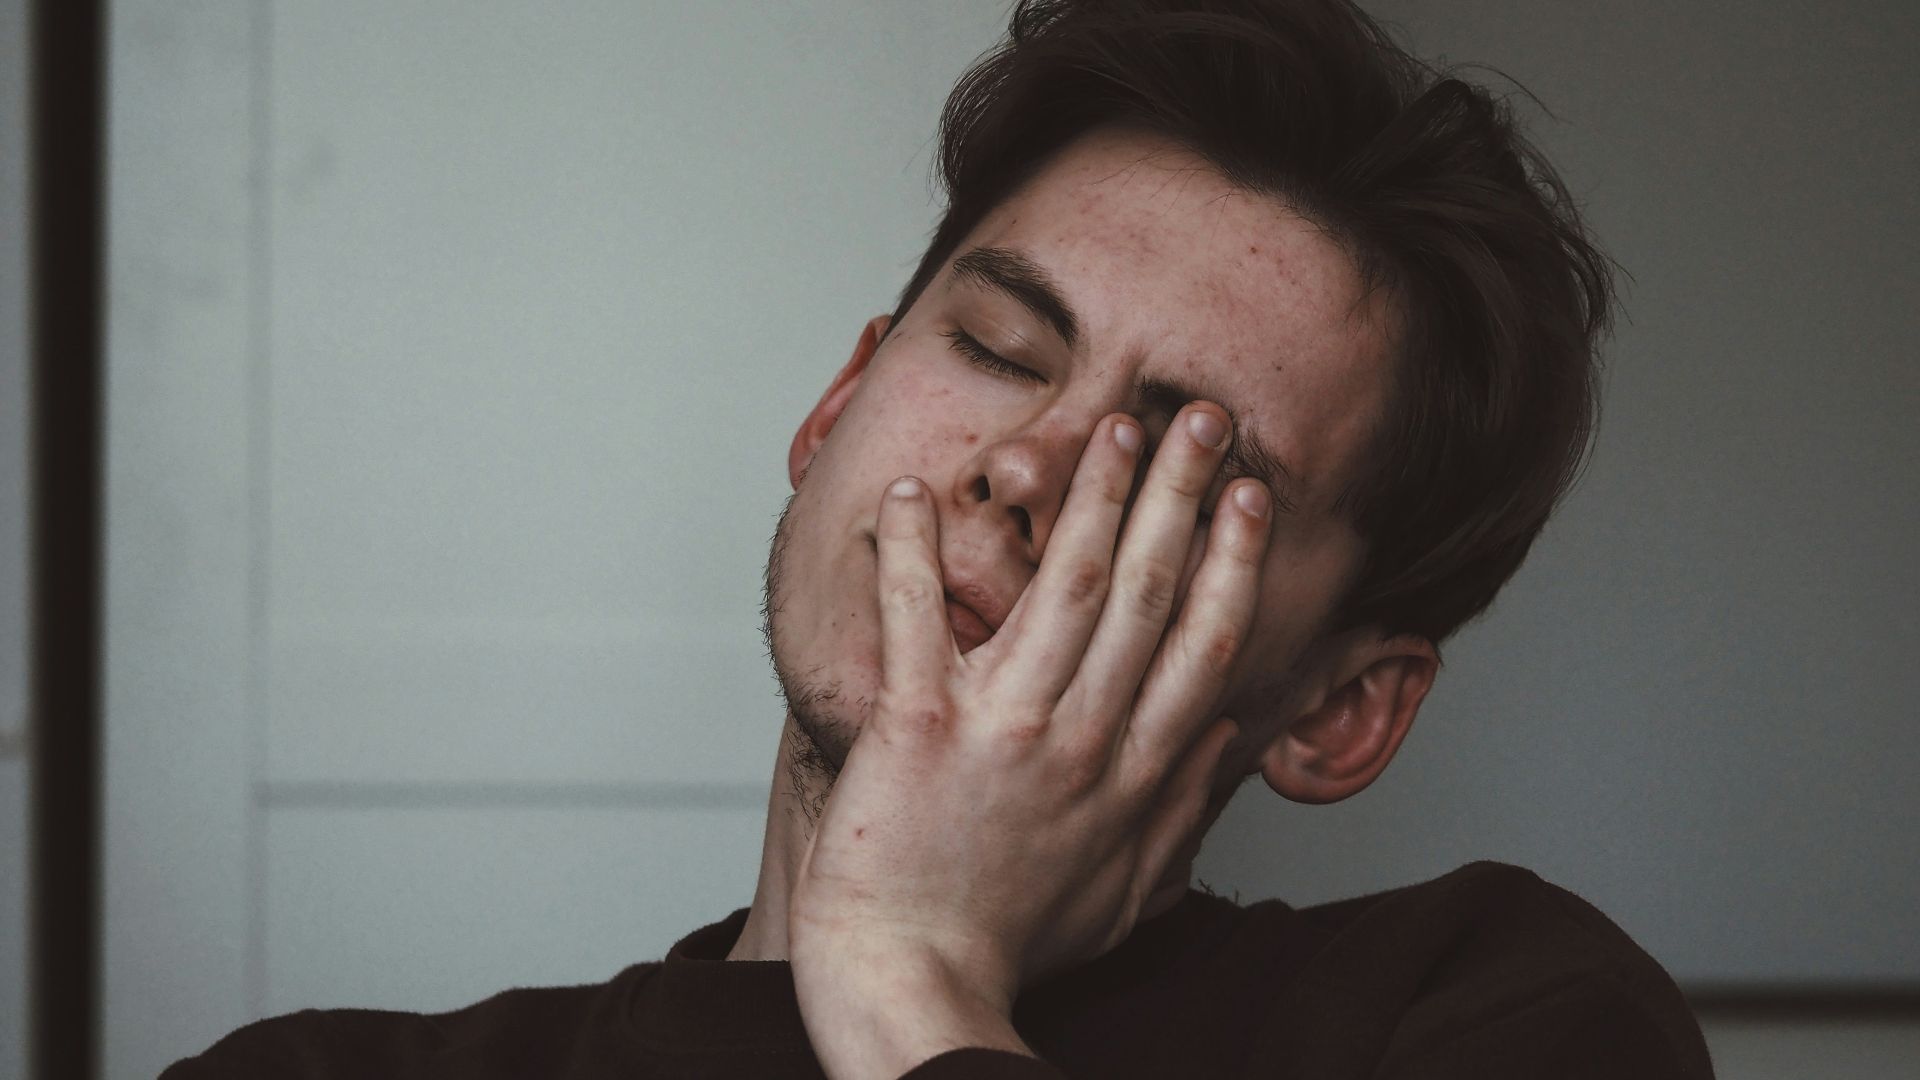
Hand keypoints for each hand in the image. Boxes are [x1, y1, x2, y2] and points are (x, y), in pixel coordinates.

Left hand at [788, 404, 1271, 1077]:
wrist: (913, 986)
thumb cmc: (1009, 945)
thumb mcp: (1125, 893)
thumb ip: (1182, 812)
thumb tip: (1230, 741)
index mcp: (1132, 773)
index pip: (1202, 644)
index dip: (1232, 561)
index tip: (1251, 497)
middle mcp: (1081, 738)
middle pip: (1149, 592)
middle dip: (1180, 495)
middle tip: (1201, 418)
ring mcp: (1003, 728)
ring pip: (1063, 587)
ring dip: (1091, 497)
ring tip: (1111, 426)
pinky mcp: (918, 728)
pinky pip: (916, 621)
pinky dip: (910, 554)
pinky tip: (909, 492)